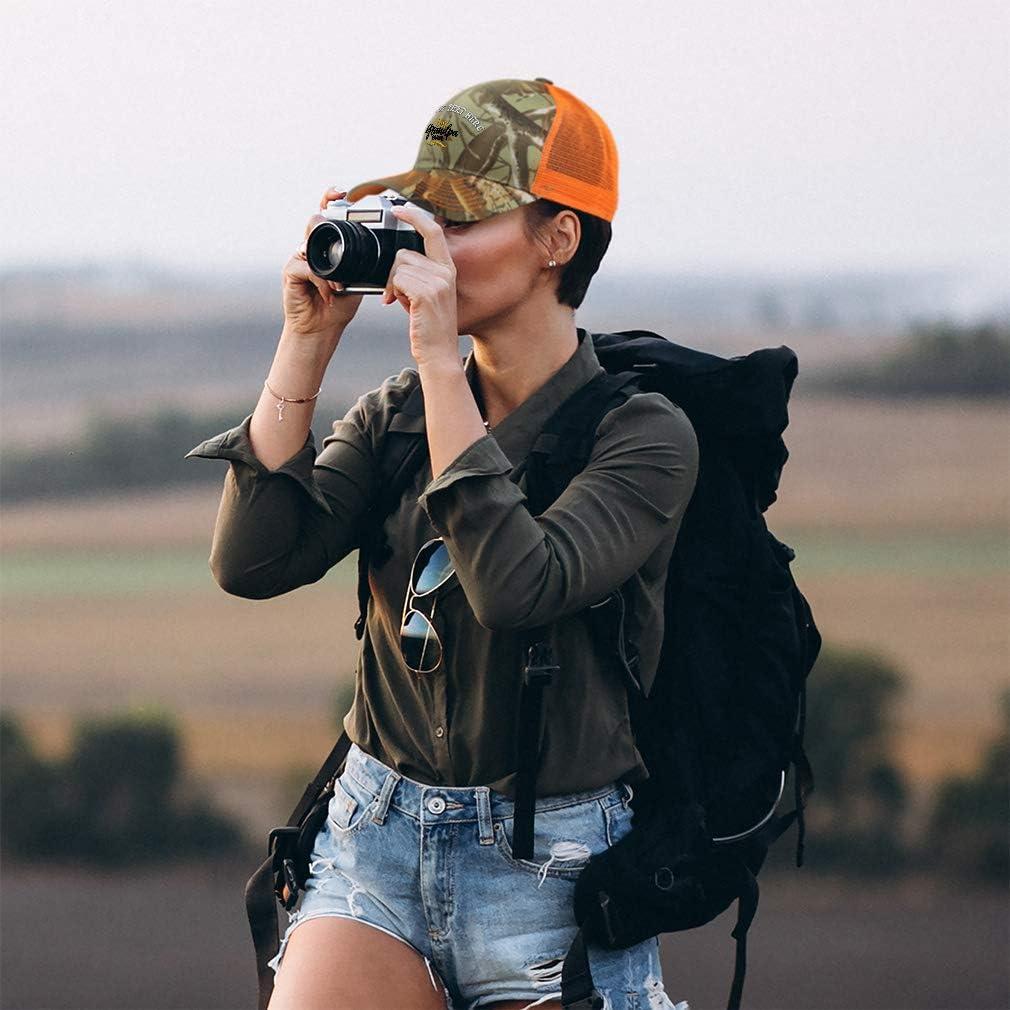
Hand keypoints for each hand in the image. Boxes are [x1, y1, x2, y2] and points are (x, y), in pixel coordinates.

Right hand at [281, 186, 363, 339]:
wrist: (321, 329)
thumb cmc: (338, 306)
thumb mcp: (357, 281)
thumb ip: (363, 264)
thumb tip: (383, 252)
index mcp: (326, 246)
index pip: (326, 216)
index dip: (330, 200)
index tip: (342, 192)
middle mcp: (310, 248)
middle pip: (315, 221)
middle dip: (326, 218)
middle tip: (338, 224)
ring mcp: (298, 258)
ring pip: (310, 242)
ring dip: (329, 263)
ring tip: (340, 283)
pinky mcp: (291, 271)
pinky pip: (308, 267)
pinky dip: (323, 281)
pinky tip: (330, 294)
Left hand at [382, 205, 459, 369]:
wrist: (438, 353)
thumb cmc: (428, 326)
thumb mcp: (428, 294)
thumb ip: (418, 274)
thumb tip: (396, 260)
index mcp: (447, 269)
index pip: (433, 231)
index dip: (415, 216)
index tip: (399, 209)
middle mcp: (445, 272)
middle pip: (405, 253)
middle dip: (393, 272)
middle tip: (395, 293)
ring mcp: (437, 282)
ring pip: (398, 266)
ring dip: (392, 284)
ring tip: (401, 302)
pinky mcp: (426, 293)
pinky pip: (397, 279)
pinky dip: (393, 292)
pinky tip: (399, 305)